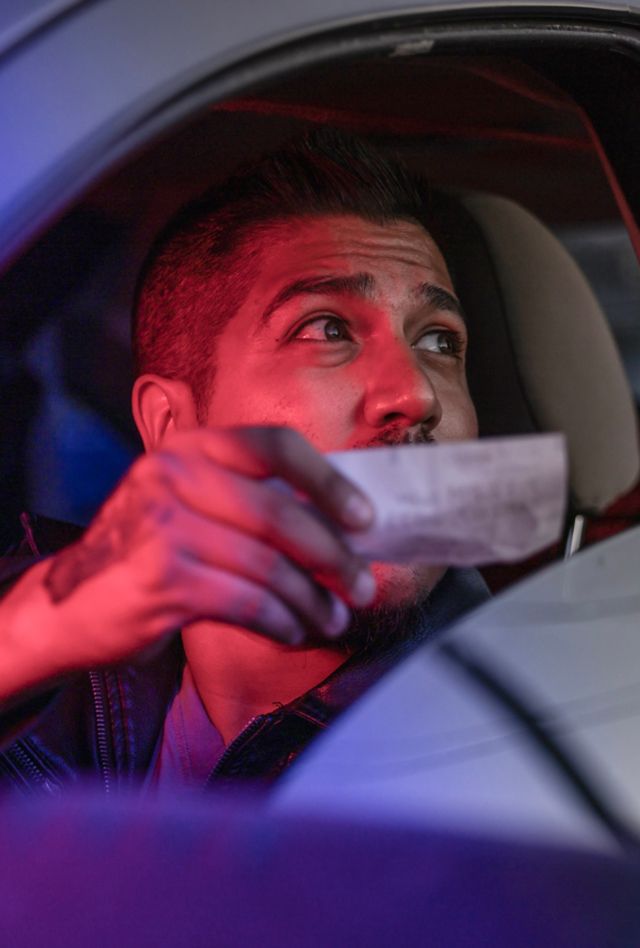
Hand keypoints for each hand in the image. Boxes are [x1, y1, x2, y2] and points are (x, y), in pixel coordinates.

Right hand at [2, 427, 375, 690]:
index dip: (328, 481)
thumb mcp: (185, 503)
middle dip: (333, 556)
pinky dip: (281, 622)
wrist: (66, 603)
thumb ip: (244, 499)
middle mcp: (173, 476)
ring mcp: (165, 527)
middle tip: (361, 585)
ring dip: (313, 600)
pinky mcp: (163, 580)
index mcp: (189, 448)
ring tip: (333, 618)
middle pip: (279, 514)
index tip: (364, 517)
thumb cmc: (142, 553)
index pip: (275, 445)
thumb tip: (335, 523)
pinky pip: (247, 602)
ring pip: (268, 566)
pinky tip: (292, 631)